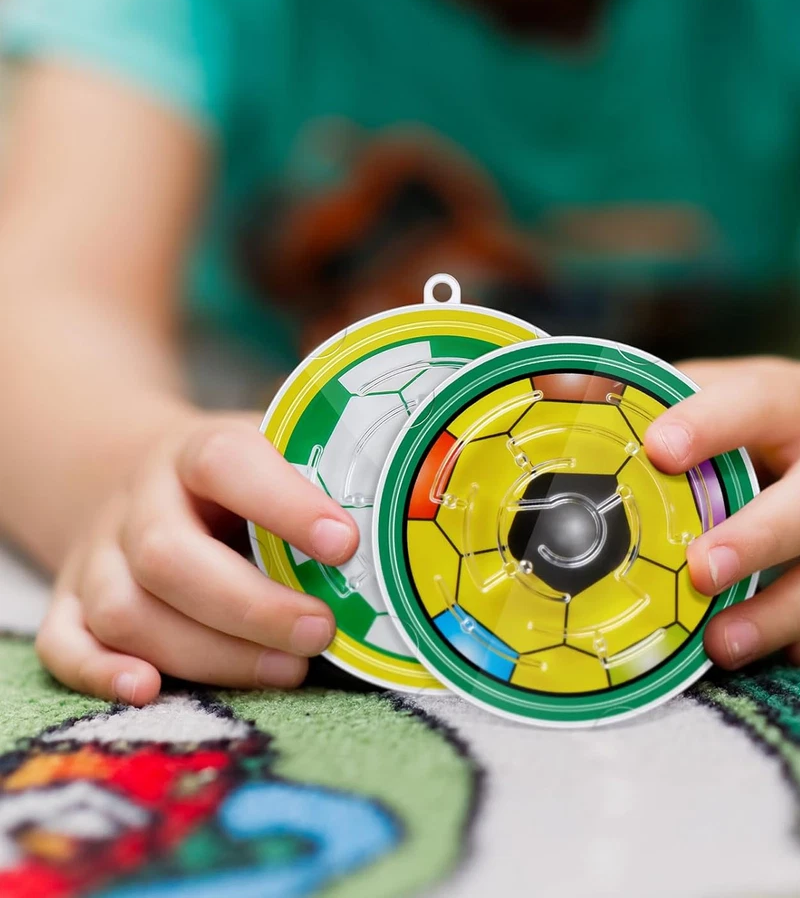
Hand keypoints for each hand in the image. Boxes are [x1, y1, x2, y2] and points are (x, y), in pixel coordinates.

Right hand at [36, 414, 358, 704]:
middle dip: (252, 607)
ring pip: (124, 610)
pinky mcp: (70, 599)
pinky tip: (152, 691)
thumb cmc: (240, 478)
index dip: (282, 504)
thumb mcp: (278, 453)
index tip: (344, 544)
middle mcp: (138, 499)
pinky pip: (62, 643)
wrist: (143, 473)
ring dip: (207, 653)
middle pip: (168, 556)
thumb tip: (395, 538)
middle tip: (322, 631)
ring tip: (288, 671)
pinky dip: (100, 673)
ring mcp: (97, 552)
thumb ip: (323, 482)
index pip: (226, 464)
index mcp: (197, 450)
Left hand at [645, 357, 799, 668]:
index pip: (761, 401)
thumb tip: (571, 406)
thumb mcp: (732, 390)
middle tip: (699, 572)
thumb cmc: (777, 423)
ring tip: (722, 643)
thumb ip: (668, 402)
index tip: (657, 449)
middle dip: (763, 537)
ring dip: (793, 610)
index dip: (711, 424)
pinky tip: (794, 653)